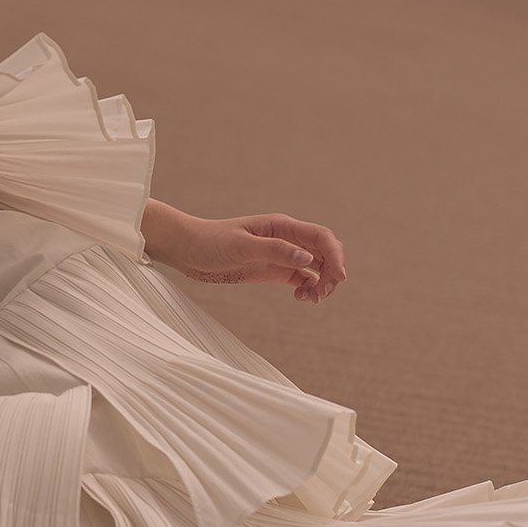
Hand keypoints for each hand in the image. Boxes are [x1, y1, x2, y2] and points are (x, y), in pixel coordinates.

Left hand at [145, 207, 347, 301]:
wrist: (187, 250)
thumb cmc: (211, 242)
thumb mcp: (242, 246)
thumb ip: (275, 251)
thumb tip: (308, 258)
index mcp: (282, 226)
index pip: (321, 237)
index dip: (336, 255)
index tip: (339, 277)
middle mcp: (286, 239)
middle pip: (324, 252)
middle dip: (332, 271)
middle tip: (322, 294)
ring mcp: (280, 255)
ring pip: (316, 266)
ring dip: (322, 282)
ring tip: (313, 299)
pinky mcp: (272, 270)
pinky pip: (301, 278)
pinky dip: (308, 288)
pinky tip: (301, 299)